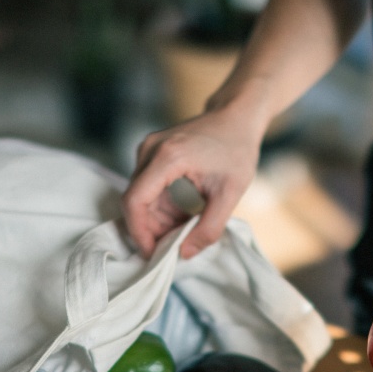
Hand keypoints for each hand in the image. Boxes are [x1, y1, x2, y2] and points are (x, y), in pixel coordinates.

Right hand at [121, 109, 262, 258]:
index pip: (135, 201)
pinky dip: (162, 208)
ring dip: (158, 220)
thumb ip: (209, 228)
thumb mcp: (230, 194)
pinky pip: (148, 189)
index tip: (153, 254)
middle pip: (136, 202)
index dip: (139, 233)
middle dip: (151, 230)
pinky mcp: (151, 154)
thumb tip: (184, 254)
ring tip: (186, 229)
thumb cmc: (237, 150)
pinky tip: (184, 214)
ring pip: (141, 198)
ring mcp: (148, 150)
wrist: (236, 117)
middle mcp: (150, 150)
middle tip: (175, 248)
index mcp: (167, 157)